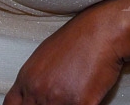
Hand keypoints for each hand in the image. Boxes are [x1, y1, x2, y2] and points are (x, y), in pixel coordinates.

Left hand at [3, 7, 123, 104]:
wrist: (102, 32)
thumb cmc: (76, 39)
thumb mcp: (44, 56)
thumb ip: (34, 80)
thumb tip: (33, 95)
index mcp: (27, 78)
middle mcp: (39, 90)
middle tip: (55, 100)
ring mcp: (58, 99)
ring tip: (70, 97)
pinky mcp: (81, 103)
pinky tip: (85, 99)